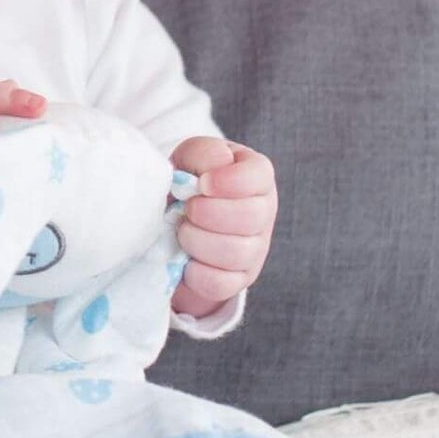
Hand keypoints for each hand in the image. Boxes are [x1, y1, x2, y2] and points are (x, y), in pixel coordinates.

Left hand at [168, 137, 276, 318]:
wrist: (174, 217)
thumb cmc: (188, 180)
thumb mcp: (191, 157)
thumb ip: (203, 154)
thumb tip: (213, 170)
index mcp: (256, 176)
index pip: (258, 177)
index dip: (229, 182)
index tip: (202, 183)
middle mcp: (264, 212)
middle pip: (251, 218)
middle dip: (208, 213)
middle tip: (186, 208)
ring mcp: (255, 249)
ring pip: (237, 253)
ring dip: (198, 241)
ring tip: (181, 229)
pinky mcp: (238, 279)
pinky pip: (221, 284)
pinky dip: (196, 272)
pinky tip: (185, 258)